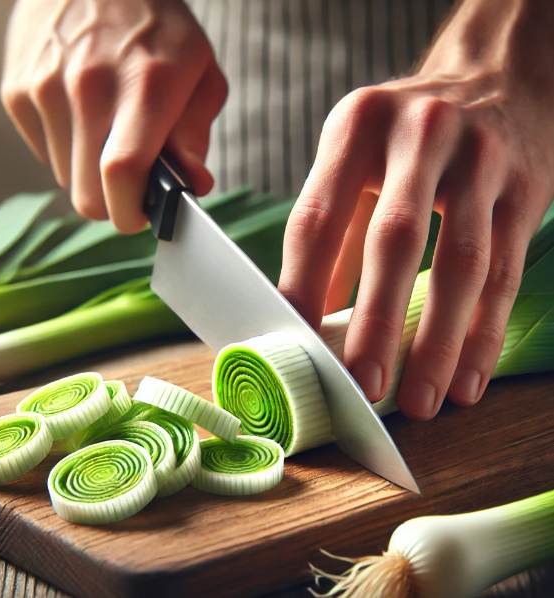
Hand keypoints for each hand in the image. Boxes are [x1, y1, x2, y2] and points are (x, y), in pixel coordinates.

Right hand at [1, 0, 226, 232]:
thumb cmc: (158, 27)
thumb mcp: (200, 75)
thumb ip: (196, 137)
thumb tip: (191, 187)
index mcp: (146, 86)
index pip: (124, 173)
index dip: (131, 212)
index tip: (141, 215)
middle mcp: (89, 86)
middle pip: (87, 195)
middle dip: (112, 202)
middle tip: (130, 181)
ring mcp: (45, 86)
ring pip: (65, 178)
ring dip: (89, 171)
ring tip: (107, 129)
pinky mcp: (17, 88)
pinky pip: (44, 151)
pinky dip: (66, 147)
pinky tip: (80, 112)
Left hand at [279, 0, 553, 419]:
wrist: (496, 76)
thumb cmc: (409, 135)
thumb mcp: (358, 157)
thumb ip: (334, 229)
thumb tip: (312, 311)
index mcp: (357, 127)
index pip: (318, 217)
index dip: (302, 285)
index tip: (295, 343)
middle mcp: (419, 134)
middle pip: (395, 241)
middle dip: (376, 324)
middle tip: (362, 388)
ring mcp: (481, 158)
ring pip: (462, 264)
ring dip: (439, 342)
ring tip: (420, 400)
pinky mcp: (528, 184)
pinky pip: (507, 269)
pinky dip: (485, 331)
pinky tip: (467, 377)